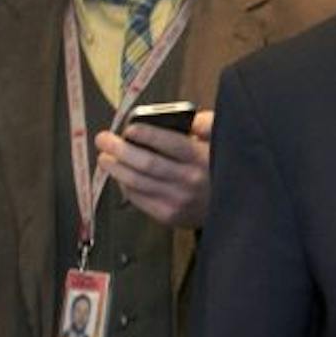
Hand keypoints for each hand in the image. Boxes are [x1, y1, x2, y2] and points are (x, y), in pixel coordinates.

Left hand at [97, 109, 213, 226]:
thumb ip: (208, 125)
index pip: (169, 143)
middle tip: (103, 139)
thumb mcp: (221, 141)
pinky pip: (138, 199)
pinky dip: (124, 186)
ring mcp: (178, 200)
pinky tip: (120, 176)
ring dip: (115, 168)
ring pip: (137, 182)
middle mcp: (190, 180)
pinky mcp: (169, 216)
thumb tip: (192, 120)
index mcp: (202, 158)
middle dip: (119, 149)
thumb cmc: (216, 169)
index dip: (145, 134)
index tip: (129, 128)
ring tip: (105, 158)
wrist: (232, 209)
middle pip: (146, 163)